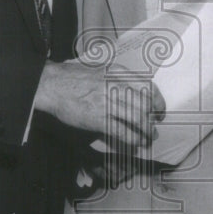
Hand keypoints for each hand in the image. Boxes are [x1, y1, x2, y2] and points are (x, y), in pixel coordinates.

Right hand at [34, 60, 164, 147]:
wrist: (53, 85)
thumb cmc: (74, 77)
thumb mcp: (101, 71)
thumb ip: (117, 80)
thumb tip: (132, 95)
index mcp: (118, 73)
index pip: (148, 86)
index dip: (158, 100)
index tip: (159, 109)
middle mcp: (116, 86)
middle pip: (145, 104)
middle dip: (153, 118)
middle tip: (155, 126)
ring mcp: (108, 103)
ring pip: (138, 118)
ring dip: (146, 131)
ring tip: (149, 137)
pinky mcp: (99, 119)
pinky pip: (123, 131)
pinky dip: (133, 139)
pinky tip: (136, 143)